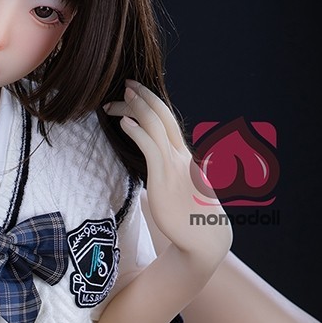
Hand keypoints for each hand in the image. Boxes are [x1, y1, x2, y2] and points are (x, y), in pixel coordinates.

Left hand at [105, 81, 230, 271]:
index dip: (152, 103)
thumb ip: (168, 177)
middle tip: (125, 84)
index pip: (168, 121)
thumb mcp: (178, 191)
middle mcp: (181, 155)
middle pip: (162, 115)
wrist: (204, 238)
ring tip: (117, 100)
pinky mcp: (164, 177)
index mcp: (184, 157)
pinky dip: (136, 131)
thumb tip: (156, 174)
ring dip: (135, 108)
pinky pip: (150, 146)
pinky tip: (124, 122)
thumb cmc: (189, 219)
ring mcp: (174, 164)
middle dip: (143, 96)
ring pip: (155, 125)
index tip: (136, 93)